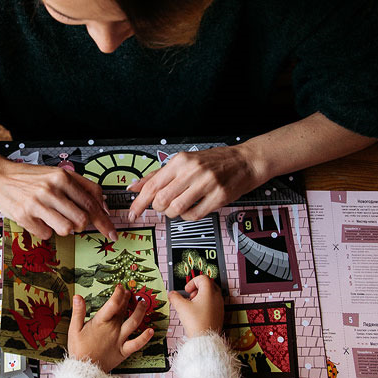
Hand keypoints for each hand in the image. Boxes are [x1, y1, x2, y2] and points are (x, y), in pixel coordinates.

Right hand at [0, 159, 115, 239]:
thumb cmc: (31, 177)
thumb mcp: (58, 174)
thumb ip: (83, 187)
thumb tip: (103, 205)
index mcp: (62, 177)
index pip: (91, 203)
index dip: (104, 222)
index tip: (112, 233)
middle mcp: (50, 189)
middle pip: (82, 220)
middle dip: (81, 225)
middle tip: (73, 220)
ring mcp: (36, 203)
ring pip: (66, 230)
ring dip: (64, 228)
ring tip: (53, 218)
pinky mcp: (24, 216)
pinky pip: (46, 235)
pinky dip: (45, 230)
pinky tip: (38, 219)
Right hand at [68, 285, 154, 371]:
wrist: (85, 370)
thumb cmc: (79, 349)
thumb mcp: (74, 329)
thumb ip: (78, 312)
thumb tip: (78, 296)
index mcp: (101, 323)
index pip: (112, 304)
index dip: (118, 294)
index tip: (120, 287)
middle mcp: (113, 329)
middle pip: (123, 310)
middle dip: (127, 299)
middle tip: (130, 291)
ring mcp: (120, 340)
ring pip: (133, 323)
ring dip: (140, 312)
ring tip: (143, 303)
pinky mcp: (124, 351)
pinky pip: (137, 344)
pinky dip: (145, 337)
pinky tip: (151, 330)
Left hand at [127, 145, 262, 220]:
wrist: (245, 162)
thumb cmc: (213, 162)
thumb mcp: (184, 162)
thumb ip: (158, 175)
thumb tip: (134, 186)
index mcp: (181, 161)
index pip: (152, 185)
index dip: (139, 203)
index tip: (132, 213)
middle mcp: (192, 171)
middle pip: (161, 199)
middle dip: (158, 208)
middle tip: (163, 206)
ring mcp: (207, 184)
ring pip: (176, 209)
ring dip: (173, 213)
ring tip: (179, 207)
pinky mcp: (219, 197)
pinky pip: (194, 215)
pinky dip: (188, 216)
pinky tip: (191, 209)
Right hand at [168, 273, 222, 337]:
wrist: (205, 339)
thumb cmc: (196, 323)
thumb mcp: (181, 307)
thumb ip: (174, 297)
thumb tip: (171, 294)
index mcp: (209, 292)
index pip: (202, 278)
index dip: (192, 282)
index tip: (187, 291)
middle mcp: (217, 297)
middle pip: (208, 284)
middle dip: (197, 288)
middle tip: (190, 296)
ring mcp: (219, 305)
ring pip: (211, 294)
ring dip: (201, 296)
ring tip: (193, 305)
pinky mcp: (219, 313)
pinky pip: (213, 303)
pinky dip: (205, 303)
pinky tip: (197, 313)